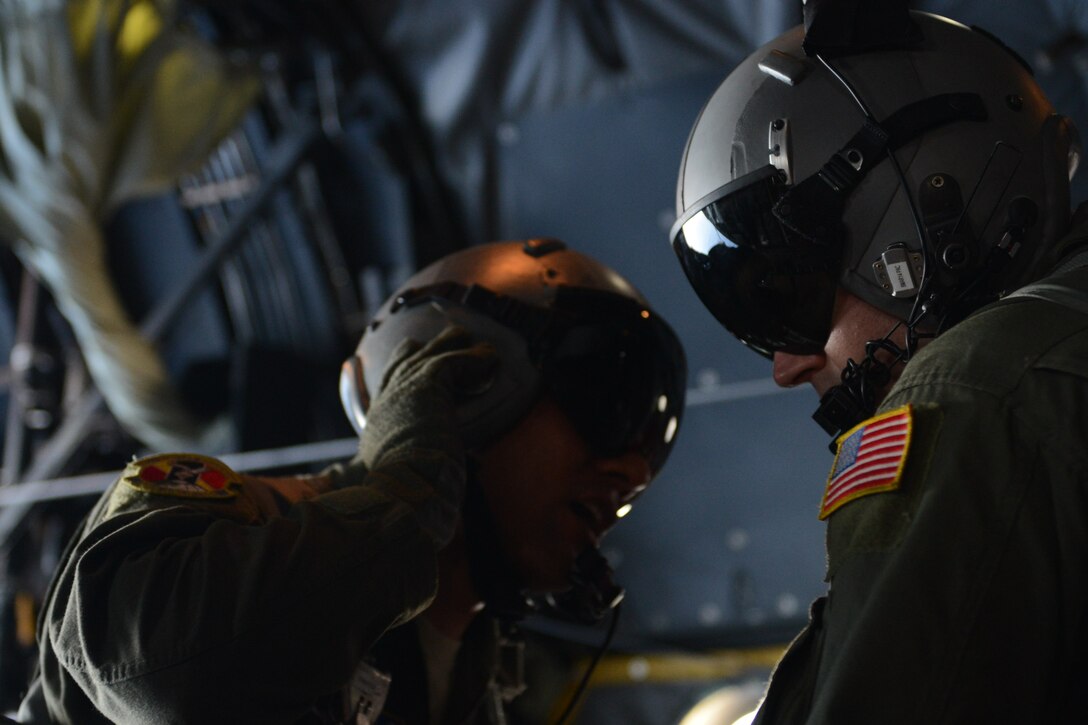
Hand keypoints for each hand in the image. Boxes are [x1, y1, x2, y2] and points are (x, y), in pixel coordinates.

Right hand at [358, 325, 496, 488]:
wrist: (395, 493)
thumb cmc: (399, 498)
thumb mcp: (396, 480)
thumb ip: (401, 474)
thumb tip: (405, 494)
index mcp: (379, 423)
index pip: (388, 386)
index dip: (404, 371)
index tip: (417, 361)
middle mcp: (387, 402)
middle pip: (406, 359)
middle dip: (428, 348)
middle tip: (451, 339)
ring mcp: (403, 390)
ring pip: (430, 354)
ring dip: (454, 345)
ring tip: (477, 343)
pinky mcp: (425, 386)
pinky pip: (452, 361)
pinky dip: (473, 359)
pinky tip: (490, 358)